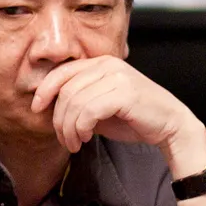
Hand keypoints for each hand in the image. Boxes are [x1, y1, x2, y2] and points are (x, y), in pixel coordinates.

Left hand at [30, 57, 205, 168]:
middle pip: (65, 90)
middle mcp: (107, 65)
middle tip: (65, 139)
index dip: (44, 90)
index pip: (62, 72)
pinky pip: (89, 110)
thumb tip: (49, 109)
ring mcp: (117, 77)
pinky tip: (87, 137)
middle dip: (59, 119)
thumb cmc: (134, 118)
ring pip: (75, 102)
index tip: (36, 109)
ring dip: (69, 128)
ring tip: (75, 142)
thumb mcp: (99, 107)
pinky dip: (82, 127)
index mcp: (100, 63)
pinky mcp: (124, 92)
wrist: (169, 125)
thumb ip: (78, 103)